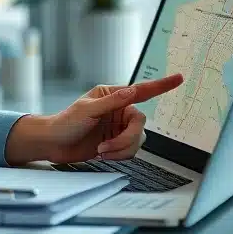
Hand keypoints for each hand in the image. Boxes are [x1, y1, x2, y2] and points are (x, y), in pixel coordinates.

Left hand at [4, 74, 183, 164]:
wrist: (53, 144)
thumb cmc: (64, 122)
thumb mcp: (86, 110)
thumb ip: (111, 102)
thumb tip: (131, 91)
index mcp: (112, 95)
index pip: (141, 90)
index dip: (161, 85)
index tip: (179, 78)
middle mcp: (119, 109)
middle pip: (140, 124)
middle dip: (126, 139)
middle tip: (107, 146)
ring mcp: (119, 127)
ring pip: (137, 140)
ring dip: (120, 149)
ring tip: (101, 150)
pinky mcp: (117, 143)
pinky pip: (131, 151)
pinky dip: (118, 155)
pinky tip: (102, 154)